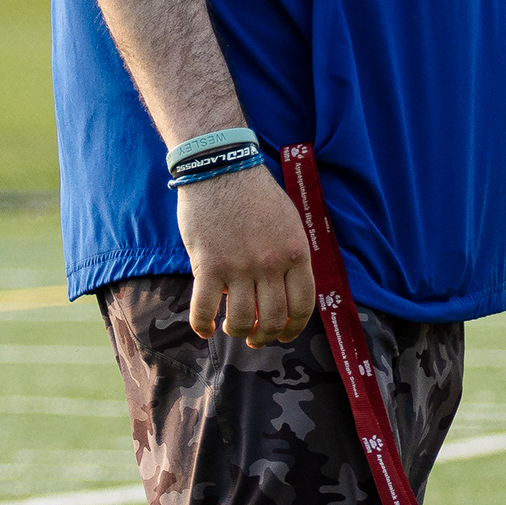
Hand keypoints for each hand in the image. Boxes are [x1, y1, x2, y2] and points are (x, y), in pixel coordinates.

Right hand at [179, 166, 315, 345]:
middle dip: (264, 336)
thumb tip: (287, 288)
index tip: (283, 335)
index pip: (303, 306)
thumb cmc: (254, 193)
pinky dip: (202, 325)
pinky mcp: (208, 265)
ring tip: (229, 327)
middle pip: (273, 319)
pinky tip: (204, 328)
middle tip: (254, 337)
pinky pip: (204, 309)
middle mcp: (271, 264)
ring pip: (241, 320)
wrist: (221, 167)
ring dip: (236, 331)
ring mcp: (240, 267)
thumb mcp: (288, 222)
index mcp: (296, 253)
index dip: (293, 329)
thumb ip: (291, 255)